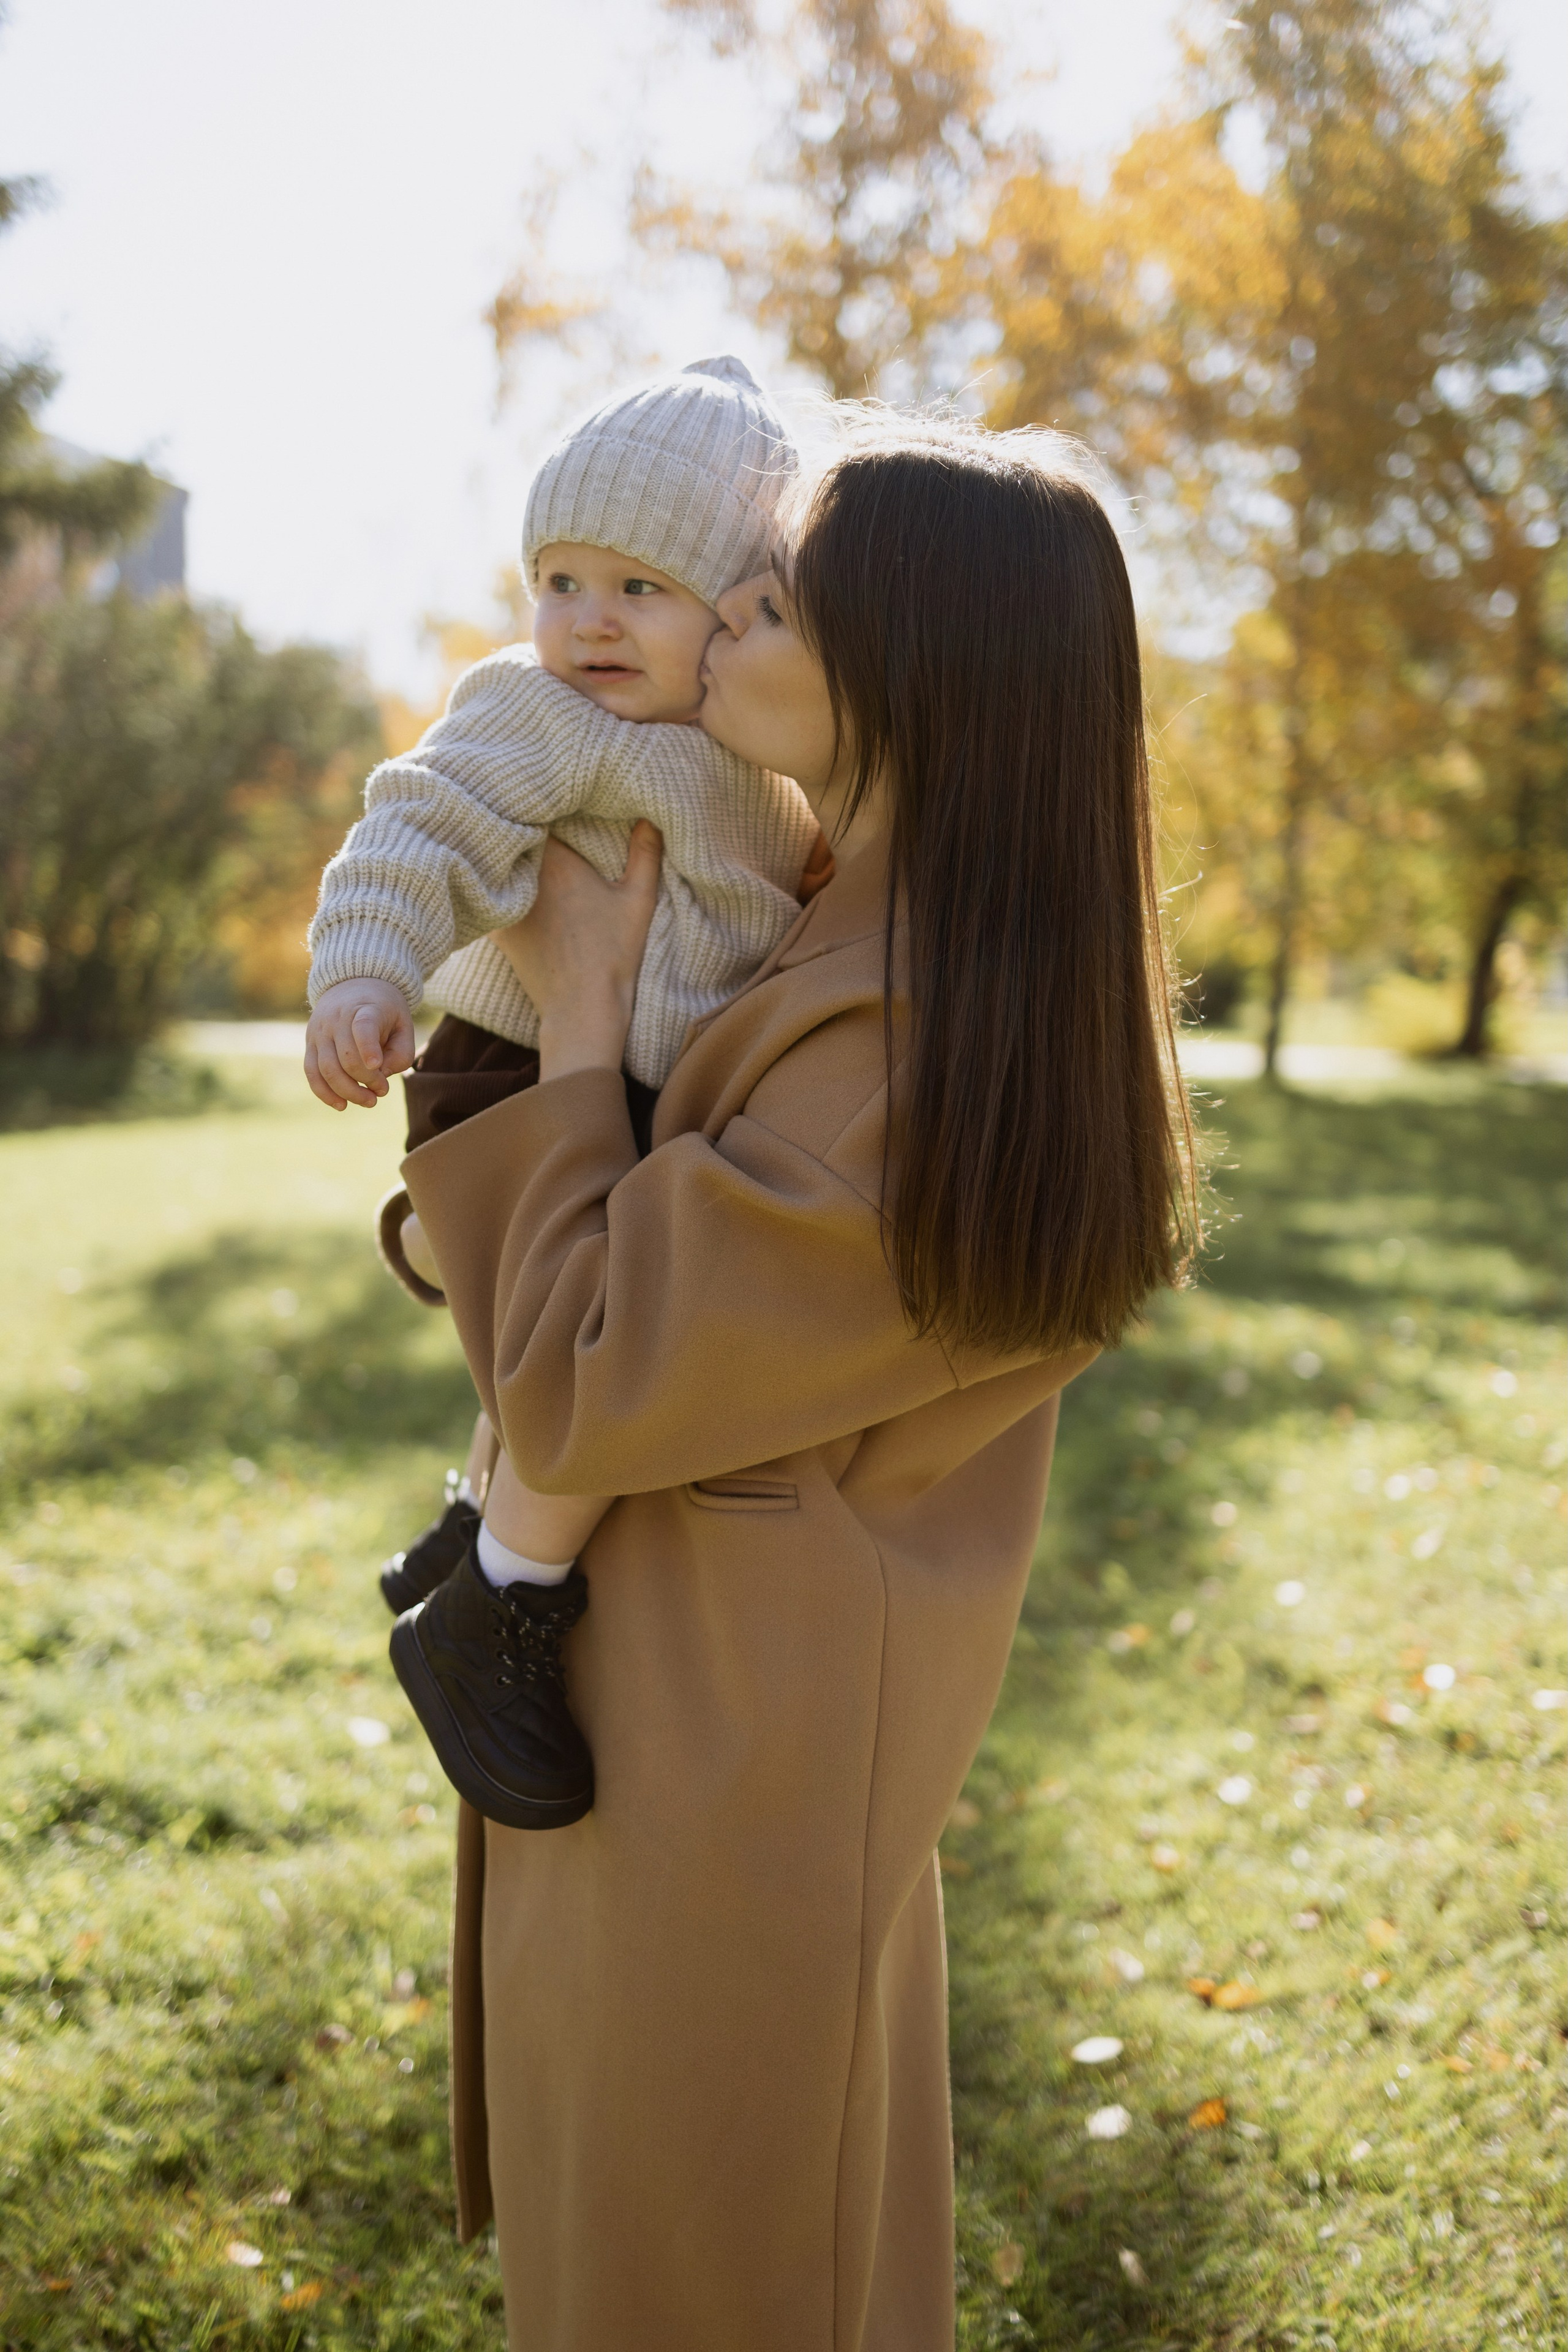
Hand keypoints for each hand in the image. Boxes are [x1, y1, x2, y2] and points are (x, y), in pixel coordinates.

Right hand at [305, 977, 415, 1109]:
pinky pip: (311, 1073)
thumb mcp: (404, 1024)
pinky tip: (341, 1105)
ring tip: (369, 1101)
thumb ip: (401, 1053)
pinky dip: (324, 1093)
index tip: (377, 1066)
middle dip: (366, 1082)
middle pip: (346, 1058)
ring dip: (348, 1092)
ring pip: (327, 1069)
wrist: (353, 985)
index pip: (362, 1028)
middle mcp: (337, 1019)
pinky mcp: (310, 1043)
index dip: (368, 1048)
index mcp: (365, 1009)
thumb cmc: (384, 1011)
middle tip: (382, 1091)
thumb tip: (381, 1076)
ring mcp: (320, 1031)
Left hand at [490, 824, 661, 1081]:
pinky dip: (495, 885)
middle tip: (532, 811)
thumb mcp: (639, 901)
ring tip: (515, 841)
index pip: (539, 815)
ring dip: (507, 855)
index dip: (543, 802)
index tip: (551, 795)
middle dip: (523, 823)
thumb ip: (646, 853)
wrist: (581, 1008)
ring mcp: (508, 905)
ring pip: (499, 865)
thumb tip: (650, 816)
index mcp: (557, 862)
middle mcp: (525, 879)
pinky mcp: (499, 931)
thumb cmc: (613, 954)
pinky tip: (501, 881)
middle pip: (514, 836)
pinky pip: (489, 896)